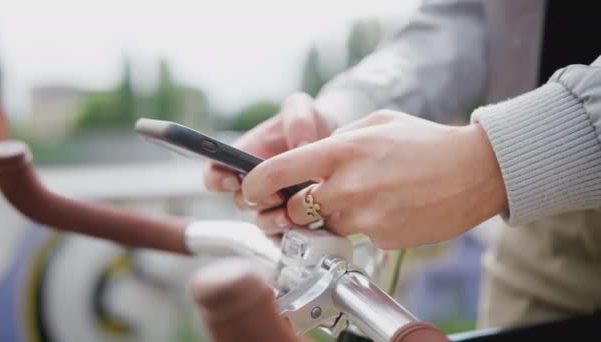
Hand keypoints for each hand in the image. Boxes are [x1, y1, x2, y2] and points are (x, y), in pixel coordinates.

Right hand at [203, 93, 332, 232]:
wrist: (334, 139)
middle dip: (254, 200)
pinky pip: (284, 231)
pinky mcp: (294, 215)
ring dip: (272, 218)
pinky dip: (292, 228)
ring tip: (290, 213)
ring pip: (261, 220)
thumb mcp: (302, 108)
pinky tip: (306, 222)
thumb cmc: (309, 121)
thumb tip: (301, 146)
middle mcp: (254, 182)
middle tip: (275, 194)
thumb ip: (297, 119)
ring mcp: (273, 201)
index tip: (234, 180)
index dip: (217, 181)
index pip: (214, 174)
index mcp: (244, 156)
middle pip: (240, 201)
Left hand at [241, 110, 506, 248]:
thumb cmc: (426, 142)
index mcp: (343, 151)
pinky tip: (390, 208)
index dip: (256, 184)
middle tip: (305, 201)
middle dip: (293, 209)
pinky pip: (358, 236)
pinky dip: (365, 226)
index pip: (280, 171)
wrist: (475, 171)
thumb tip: (312, 157)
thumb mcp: (377, 123)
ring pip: (325, 227)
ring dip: (332, 217)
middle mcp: (350, 186)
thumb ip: (339, 139)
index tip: (250, 191)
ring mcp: (367, 217)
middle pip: (294, 211)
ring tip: (365, 197)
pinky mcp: (384, 239)